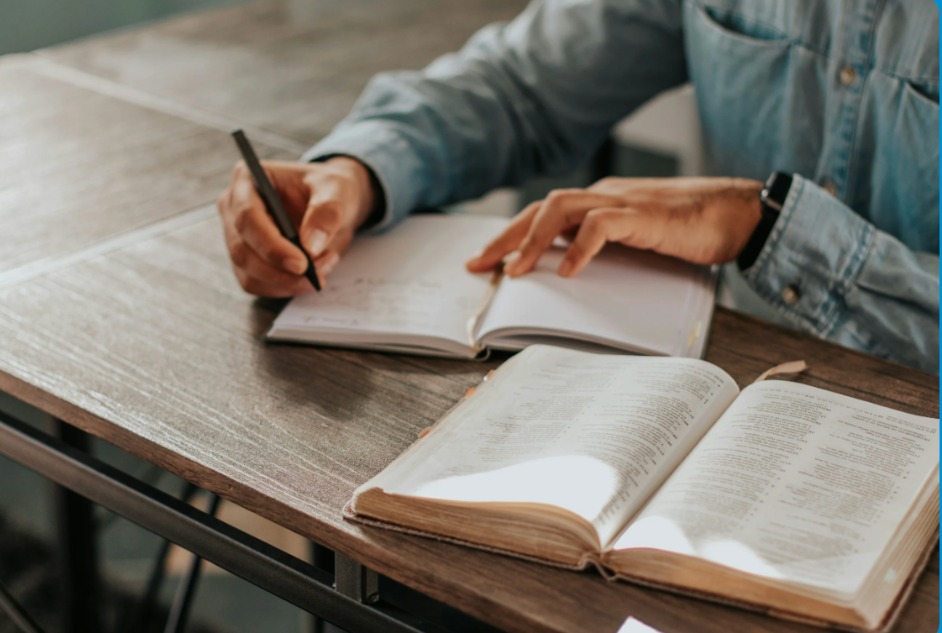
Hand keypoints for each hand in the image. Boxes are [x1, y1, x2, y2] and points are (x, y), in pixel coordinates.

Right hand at [217, 157, 377, 295]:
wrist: (335, 204)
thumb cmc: (329, 189)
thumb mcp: (337, 190)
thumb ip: (327, 213)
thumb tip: (311, 246)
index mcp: (248, 180)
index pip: (247, 217)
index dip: (271, 245)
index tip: (301, 263)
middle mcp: (234, 209)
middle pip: (243, 251)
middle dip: (281, 270)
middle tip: (316, 274)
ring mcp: (238, 237)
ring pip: (250, 274)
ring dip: (287, 282)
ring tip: (321, 269)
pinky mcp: (247, 261)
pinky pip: (259, 285)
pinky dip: (286, 287)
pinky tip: (310, 275)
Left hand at [466, 177, 762, 276]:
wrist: (740, 213)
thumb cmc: (693, 231)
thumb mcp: (639, 245)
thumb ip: (607, 254)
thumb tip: (571, 281)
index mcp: (601, 203)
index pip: (543, 214)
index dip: (511, 236)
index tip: (485, 261)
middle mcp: (605, 196)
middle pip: (540, 208)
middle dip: (505, 238)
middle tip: (478, 266)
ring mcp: (623, 202)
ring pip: (561, 207)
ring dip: (532, 240)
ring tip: (516, 271)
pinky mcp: (644, 215)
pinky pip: (601, 225)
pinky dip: (580, 248)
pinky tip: (569, 272)